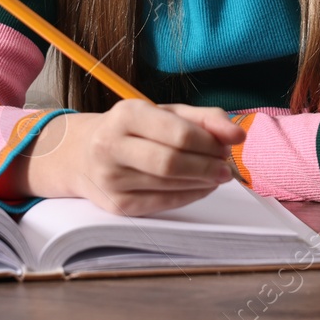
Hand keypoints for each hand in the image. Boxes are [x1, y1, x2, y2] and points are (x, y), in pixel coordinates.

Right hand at [18, 99, 245, 215]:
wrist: (82, 155)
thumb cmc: (133, 130)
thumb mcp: (164, 113)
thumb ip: (204, 119)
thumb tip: (236, 135)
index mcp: (125, 114)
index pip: (178, 133)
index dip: (210, 143)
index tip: (229, 145)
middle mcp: (111, 145)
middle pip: (172, 163)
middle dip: (208, 166)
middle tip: (226, 166)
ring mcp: (111, 179)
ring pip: (169, 185)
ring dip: (203, 182)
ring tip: (216, 174)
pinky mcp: (116, 205)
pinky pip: (163, 203)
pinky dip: (190, 195)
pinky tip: (200, 187)